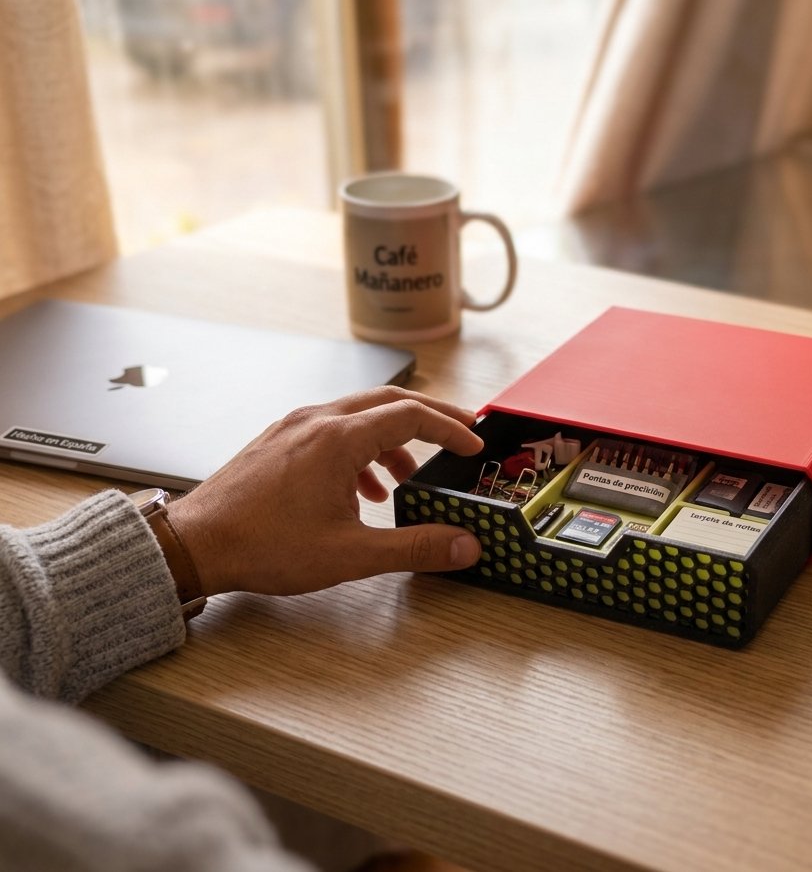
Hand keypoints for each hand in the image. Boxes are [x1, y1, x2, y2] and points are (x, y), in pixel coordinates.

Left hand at [167, 387, 483, 597]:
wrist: (194, 545)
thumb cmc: (262, 545)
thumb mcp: (351, 553)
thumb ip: (415, 547)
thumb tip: (463, 546)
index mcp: (339, 438)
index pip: (412, 416)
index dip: (450, 429)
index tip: (473, 444)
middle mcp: (317, 420)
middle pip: (389, 401)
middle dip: (430, 419)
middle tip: (459, 435)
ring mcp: (293, 427)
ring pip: (359, 414)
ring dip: (393, 438)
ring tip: (408, 477)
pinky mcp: (278, 440)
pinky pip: (332, 429)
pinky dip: (361, 448)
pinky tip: (362, 489)